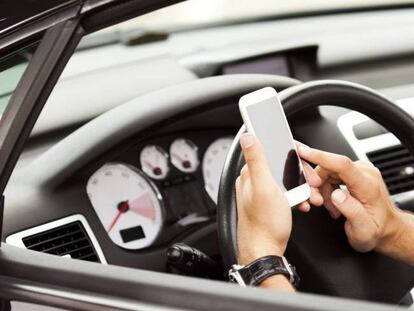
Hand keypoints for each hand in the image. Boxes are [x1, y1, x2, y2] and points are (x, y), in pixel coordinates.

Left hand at [235, 134, 322, 264]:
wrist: (265, 251)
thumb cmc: (264, 223)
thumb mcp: (263, 186)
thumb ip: (257, 159)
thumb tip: (247, 136)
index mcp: (250, 174)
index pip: (271, 151)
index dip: (291, 154)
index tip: (305, 160)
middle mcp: (254, 181)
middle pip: (281, 166)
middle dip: (301, 173)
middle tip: (314, 183)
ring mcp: (261, 193)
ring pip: (286, 181)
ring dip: (302, 186)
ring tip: (313, 196)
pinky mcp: (269, 204)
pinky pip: (286, 194)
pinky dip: (297, 197)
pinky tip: (304, 204)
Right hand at [297, 145, 400, 252]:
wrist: (387, 228)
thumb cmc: (376, 230)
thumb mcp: (364, 230)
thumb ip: (351, 211)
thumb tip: (336, 195)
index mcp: (367, 185)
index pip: (341, 164)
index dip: (320, 157)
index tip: (303, 152)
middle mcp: (364, 172)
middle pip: (328, 168)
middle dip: (316, 185)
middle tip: (317, 202)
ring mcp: (359, 170)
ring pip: (327, 172)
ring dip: (322, 189)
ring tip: (330, 208)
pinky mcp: (354, 172)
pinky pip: (331, 174)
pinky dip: (326, 188)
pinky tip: (333, 202)